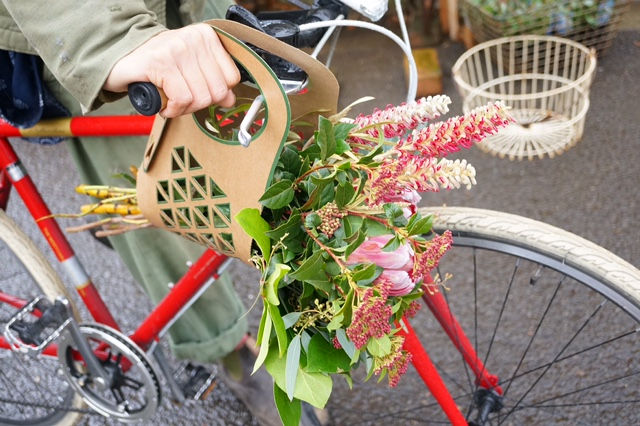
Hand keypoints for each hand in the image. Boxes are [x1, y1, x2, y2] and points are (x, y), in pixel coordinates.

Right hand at [104, 23, 240, 116]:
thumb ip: (214, 81)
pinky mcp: (161, 63)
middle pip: (218, 91)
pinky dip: (173, 110)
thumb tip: (230, 100)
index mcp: (206, 37)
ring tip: (171, 102)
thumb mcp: (191, 69)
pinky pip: (182, 99)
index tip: (199, 93)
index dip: (217, 94)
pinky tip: (165, 105)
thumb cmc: (157, 65)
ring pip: (200, 97)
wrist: (121, 58)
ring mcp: (177, 49)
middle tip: (182, 101)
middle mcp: (194, 39)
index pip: (232, 77)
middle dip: (200, 104)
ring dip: (184, 109)